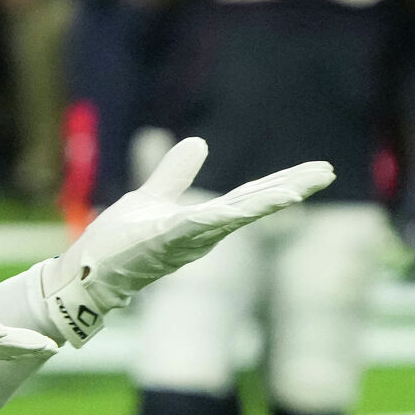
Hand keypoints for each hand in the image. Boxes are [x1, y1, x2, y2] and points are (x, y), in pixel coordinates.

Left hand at [41, 137, 334, 343]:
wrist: (88, 272)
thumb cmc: (119, 242)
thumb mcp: (153, 197)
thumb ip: (174, 173)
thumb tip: (199, 141)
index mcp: (204, 222)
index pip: (251, 198)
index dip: (284, 183)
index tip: (319, 171)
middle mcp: (203, 235)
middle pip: (253, 205)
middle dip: (290, 188)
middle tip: (326, 171)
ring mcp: (186, 240)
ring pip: (233, 216)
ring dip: (265, 201)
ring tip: (299, 186)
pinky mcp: (164, 241)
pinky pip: (197, 225)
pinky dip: (220, 216)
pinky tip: (241, 206)